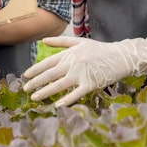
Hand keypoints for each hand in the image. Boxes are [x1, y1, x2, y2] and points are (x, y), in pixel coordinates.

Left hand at [21, 36, 146, 106]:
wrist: (120, 56)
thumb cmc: (100, 50)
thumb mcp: (80, 42)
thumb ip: (61, 41)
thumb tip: (44, 41)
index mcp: (69, 53)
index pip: (48, 62)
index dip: (35, 69)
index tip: (26, 76)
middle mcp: (73, 63)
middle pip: (50, 74)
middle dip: (36, 82)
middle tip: (25, 89)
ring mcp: (82, 74)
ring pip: (59, 84)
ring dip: (46, 92)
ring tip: (35, 98)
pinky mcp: (91, 84)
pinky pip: (76, 93)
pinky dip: (66, 100)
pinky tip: (57, 105)